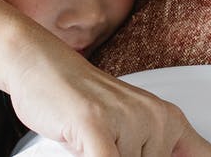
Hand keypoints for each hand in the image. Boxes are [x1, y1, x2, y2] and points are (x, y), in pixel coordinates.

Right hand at [4, 40, 210, 156]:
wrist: (41, 63)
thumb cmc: (81, 102)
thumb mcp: (128, 127)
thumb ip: (153, 148)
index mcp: (170, 120)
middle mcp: (157, 119)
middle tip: (107, 142)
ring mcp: (129, 121)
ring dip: (102, 156)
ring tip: (88, 140)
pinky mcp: (97, 126)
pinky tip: (93, 150)